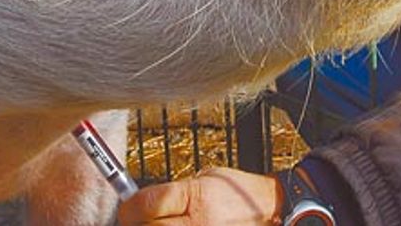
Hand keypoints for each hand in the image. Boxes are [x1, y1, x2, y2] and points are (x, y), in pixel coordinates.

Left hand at [116, 167, 281, 224]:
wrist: (272, 213)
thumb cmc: (239, 194)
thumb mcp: (206, 180)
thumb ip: (175, 192)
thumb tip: (142, 202)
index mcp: (196, 196)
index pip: (146, 204)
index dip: (129, 205)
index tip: (128, 205)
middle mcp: (198, 223)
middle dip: (136, 224)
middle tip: (137, 219)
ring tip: (157, 224)